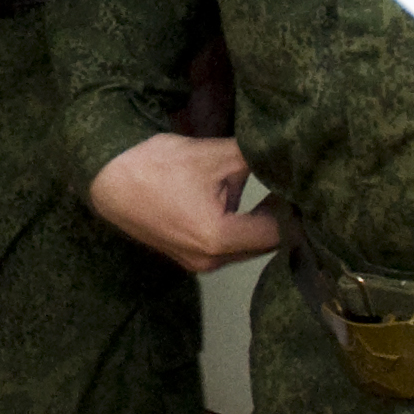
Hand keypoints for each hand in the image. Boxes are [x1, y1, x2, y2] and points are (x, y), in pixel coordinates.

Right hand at [87, 133, 281, 272]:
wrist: (108, 176)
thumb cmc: (160, 164)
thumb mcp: (216, 154)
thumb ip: (258, 156)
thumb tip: (293, 150)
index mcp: (219, 238)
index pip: (279, 232)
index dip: (296, 210)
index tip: (306, 188)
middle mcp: (210, 260)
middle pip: (264, 244)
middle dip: (281, 218)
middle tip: (295, 189)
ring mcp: (195, 262)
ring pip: (245, 246)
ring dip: (259, 223)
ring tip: (274, 193)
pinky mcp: (184, 256)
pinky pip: (226, 247)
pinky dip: (238, 228)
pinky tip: (244, 203)